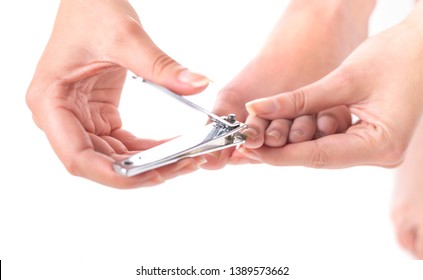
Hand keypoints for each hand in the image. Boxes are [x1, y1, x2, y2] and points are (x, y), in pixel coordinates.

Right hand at [26, 0, 208, 187]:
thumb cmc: (91, 9)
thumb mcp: (125, 36)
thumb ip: (161, 65)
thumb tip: (198, 84)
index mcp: (51, 102)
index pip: (78, 157)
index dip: (114, 174)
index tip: (154, 174)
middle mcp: (61, 117)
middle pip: (100, 163)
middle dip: (143, 171)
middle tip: (184, 165)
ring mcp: (79, 119)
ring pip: (114, 157)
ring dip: (149, 163)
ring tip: (186, 158)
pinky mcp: (98, 116)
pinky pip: (124, 142)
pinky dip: (149, 149)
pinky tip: (173, 146)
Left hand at [241, 10, 422, 167]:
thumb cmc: (395, 57)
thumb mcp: (343, 79)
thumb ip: (299, 99)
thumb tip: (258, 109)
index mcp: (380, 145)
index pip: (319, 156)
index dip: (282, 155)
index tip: (251, 149)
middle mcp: (380, 155)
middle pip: (320, 157)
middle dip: (283, 150)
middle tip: (250, 142)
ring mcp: (376, 150)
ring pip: (323, 152)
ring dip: (293, 143)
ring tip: (262, 135)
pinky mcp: (370, 140)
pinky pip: (333, 143)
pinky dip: (309, 135)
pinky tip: (286, 128)